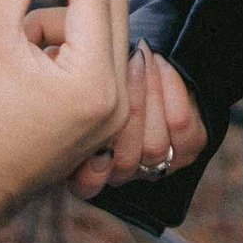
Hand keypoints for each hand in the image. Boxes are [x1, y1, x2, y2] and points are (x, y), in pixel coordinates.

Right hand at [0, 0, 127, 242]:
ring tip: (4, 47)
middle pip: (108, 6)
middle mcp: (117, 100)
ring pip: (92, 32)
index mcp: (95, 83)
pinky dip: (54, 46)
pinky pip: (87, 58)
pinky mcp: (99, 119)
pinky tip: (16, 67)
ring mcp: (112, 114)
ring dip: (50, 20)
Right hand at [66, 41, 207, 201]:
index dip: (90, 159)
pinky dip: (171, 90)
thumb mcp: (74, 74)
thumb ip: (64, 84)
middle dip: (125, 106)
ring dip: (147, 94)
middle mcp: (124, 171)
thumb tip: (54, 64)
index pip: (87, 184)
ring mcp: (158, 162)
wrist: (150, 61)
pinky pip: (182, 126)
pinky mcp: (189, 146)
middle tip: (121, 62)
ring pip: (153, 145)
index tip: (90, 105)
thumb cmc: (102, 67)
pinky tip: (160, 62)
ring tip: (140, 57)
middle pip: (125, 160)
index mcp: (91, 166)